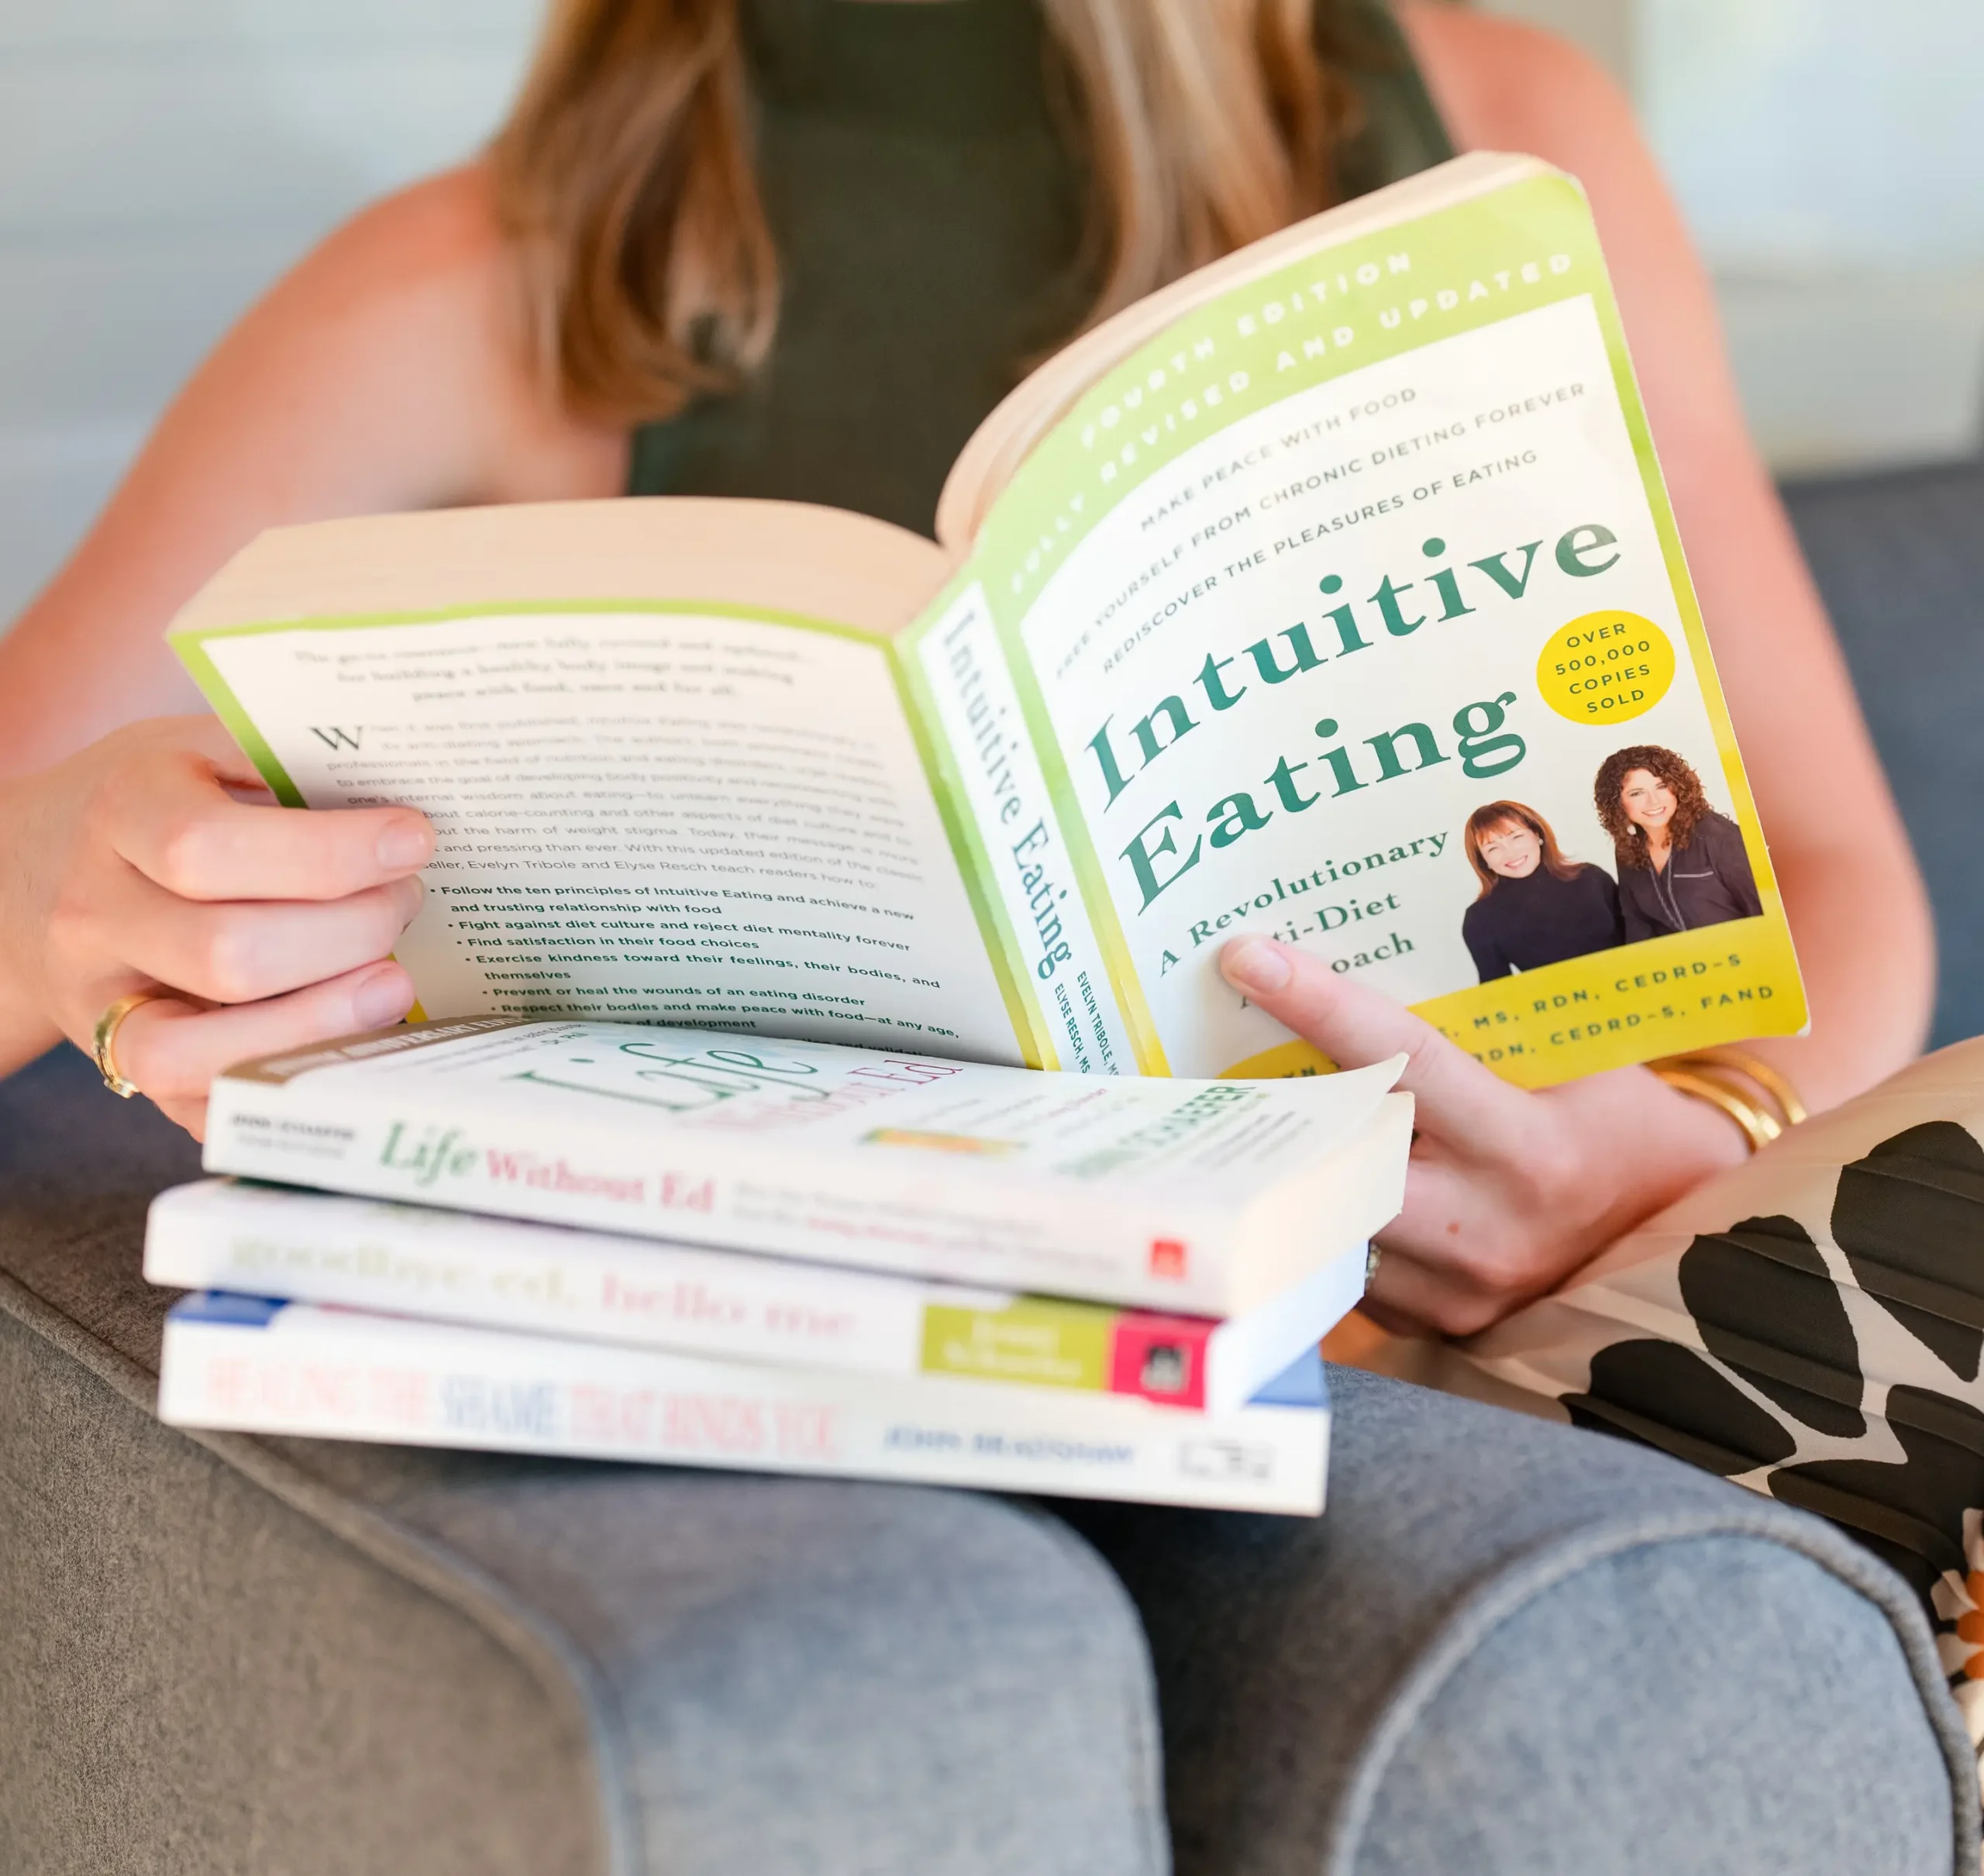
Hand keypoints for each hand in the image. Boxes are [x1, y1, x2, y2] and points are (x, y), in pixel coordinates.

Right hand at [0, 715, 432, 1137]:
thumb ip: (292, 764)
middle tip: (405, 903)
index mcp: (120, 813)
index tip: (414, 841)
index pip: (207, 846)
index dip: (329, 852)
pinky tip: (353, 1042)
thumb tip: (412, 792)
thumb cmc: (172, 802)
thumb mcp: (213, 751)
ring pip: (198, 1049)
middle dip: (349, 932)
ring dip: (321, 1021)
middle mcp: (94, 915)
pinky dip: (285, 1082)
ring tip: (395, 983)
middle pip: (227, 952)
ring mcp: (99, 1002)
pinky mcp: (125, 1069)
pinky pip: (201, 1107)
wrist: (52, 868)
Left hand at [1220, 937, 1749, 1336]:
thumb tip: (1375, 949)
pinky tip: (1303, 1168)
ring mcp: (1455, 1291)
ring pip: (1329, 1214)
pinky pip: (1350, 1261)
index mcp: (1529, 1152)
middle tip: (1209, 1046)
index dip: (1321, 1006)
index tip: (1250, 959)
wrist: (1685, 1234)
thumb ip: (1490, 1031)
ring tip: (1245, 1103)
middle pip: (1336, 1155)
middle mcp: (1486, 1231)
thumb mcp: (1583, 1064)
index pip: (1403, 1065)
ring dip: (1290, 1160)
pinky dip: (1324, 1211)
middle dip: (1273, 1104)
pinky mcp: (1433, 1327)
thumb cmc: (1628, 1125)